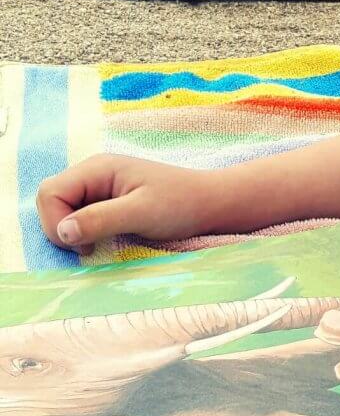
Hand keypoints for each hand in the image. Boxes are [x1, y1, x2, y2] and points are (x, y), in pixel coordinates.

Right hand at [36, 155, 219, 254]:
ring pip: (63, 211)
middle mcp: (94, 174)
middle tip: (91, 247)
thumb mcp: (142, 213)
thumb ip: (101, 219)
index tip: (85, 244)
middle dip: (61, 227)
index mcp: (98, 168)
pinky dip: (84, 232)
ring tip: (98, 244)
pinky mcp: (108, 203)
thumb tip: (63, 231)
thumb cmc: (181, 204)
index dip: (55, 221)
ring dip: (73, 231)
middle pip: (51, 200)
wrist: (212, 205)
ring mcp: (100, 188)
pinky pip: (79, 217)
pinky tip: (104, 239)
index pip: (50, 192)